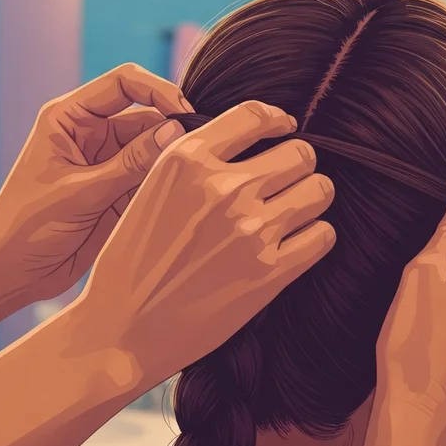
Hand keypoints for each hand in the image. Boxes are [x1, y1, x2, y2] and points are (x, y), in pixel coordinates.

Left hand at [0, 64, 191, 304]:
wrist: (13, 273)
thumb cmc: (27, 226)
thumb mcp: (81, 192)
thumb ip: (130, 163)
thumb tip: (176, 130)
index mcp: (70, 118)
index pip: (123, 83)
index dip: (157, 90)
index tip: (184, 111)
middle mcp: (92, 133)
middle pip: (146, 115)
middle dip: (172, 128)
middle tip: (197, 148)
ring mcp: (108, 162)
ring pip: (154, 147)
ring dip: (171, 157)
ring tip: (192, 172)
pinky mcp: (120, 189)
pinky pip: (152, 175)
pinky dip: (168, 180)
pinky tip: (183, 188)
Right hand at [79, 100, 336, 383]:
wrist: (121, 330)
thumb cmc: (133, 260)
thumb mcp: (151, 191)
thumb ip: (197, 160)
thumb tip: (251, 139)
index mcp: (187, 160)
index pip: (255, 114)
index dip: (277, 119)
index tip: (285, 129)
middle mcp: (223, 187)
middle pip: (299, 152)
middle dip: (296, 166)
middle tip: (284, 185)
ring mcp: (250, 229)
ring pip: (320, 189)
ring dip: (310, 199)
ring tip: (291, 214)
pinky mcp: (269, 272)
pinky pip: (323, 235)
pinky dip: (314, 237)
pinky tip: (294, 245)